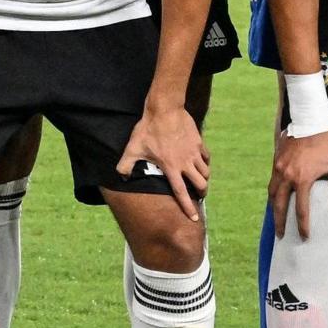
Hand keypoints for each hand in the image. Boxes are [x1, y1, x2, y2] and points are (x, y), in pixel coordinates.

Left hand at [118, 102, 208, 222]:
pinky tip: (200, 163)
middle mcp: (185, 163)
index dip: (188, 207)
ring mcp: (194, 153)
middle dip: (201, 193)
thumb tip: (120, 176)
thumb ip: (126, 164)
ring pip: (206, 172)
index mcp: (171, 168)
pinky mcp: (198, 143)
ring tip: (199, 181)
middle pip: (201, 184)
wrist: (165, 109)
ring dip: (204, 179)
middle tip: (199, 195)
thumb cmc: (148, 129)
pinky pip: (206, 157)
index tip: (194, 218)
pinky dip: (205, 163)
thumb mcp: (133, 148)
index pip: (181, 193)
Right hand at [267, 126, 327, 241]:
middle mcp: (287, 176)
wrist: (310, 121)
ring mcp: (279, 168)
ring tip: (275, 218)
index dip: (303, 225)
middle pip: (279, 205)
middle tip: (280, 235)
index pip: (301, 210)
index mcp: (303, 180)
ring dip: (273, 208)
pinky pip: (272, 181)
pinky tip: (276, 198)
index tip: (304, 236)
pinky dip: (273, 192)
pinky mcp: (276, 160)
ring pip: (272, 193)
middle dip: (279, 222)